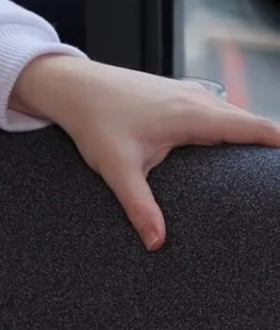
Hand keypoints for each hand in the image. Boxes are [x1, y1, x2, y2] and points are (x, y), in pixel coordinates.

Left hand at [11, 54, 279, 249]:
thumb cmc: (93, 122)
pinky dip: (231, 127)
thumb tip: (156, 243)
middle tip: (274, 179)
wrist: (71, 86)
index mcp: (195, 115)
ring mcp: (189, 93)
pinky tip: (230, 147)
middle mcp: (199, 100)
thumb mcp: (117, 168)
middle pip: (251, 123)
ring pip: (233, 115)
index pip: (256, 128)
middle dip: (269, 146)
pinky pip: (216, 111)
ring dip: (250, 135)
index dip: (279, 145)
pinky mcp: (177, 94)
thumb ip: (139, 206)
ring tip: (262, 168)